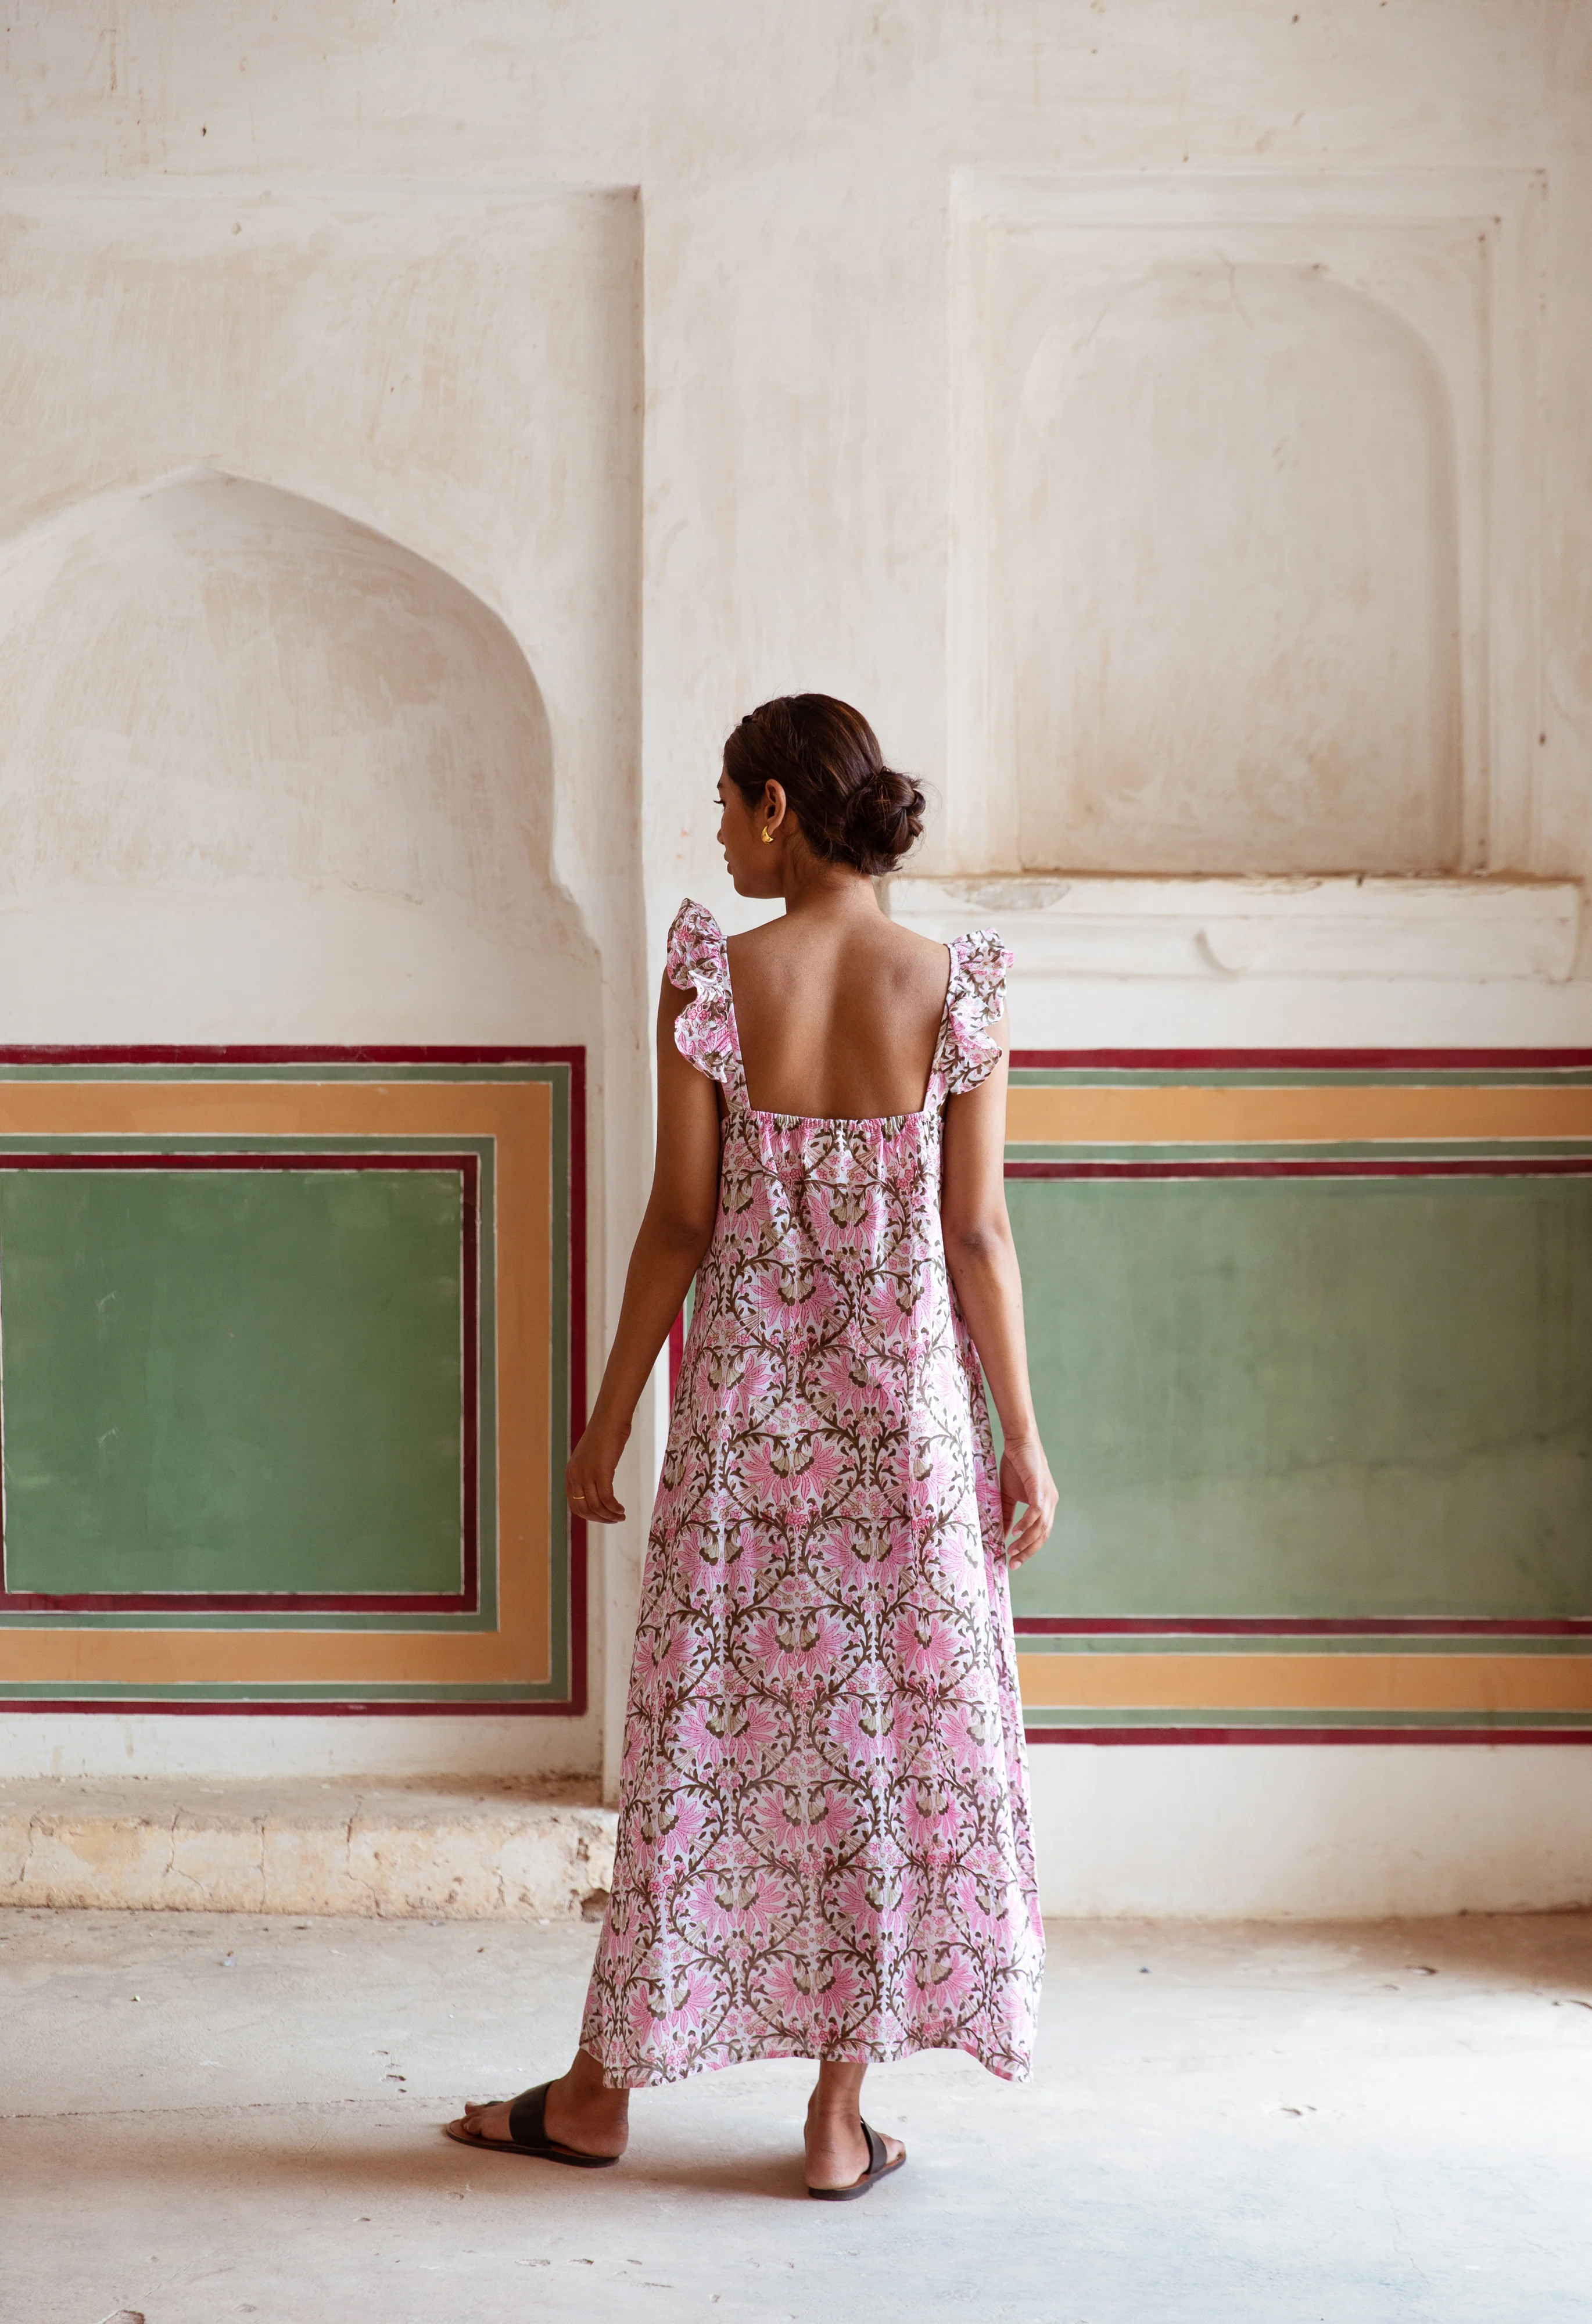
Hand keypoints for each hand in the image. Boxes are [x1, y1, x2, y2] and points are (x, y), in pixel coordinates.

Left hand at [566, 1419, 628, 1524]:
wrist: (609, 1421)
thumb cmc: (604, 1437)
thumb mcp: (590, 1459)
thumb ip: (589, 1475)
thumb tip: (597, 1492)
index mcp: (570, 1475)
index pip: (575, 1506)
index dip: (590, 1516)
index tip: (603, 1518)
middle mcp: (575, 1476)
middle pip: (585, 1509)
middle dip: (600, 1519)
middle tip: (614, 1520)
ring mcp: (586, 1474)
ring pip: (596, 1506)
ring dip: (609, 1516)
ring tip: (620, 1516)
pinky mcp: (600, 1472)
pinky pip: (607, 1498)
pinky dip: (614, 1508)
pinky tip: (621, 1509)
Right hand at [997, 1436, 1056, 1568]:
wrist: (1019, 1442)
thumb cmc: (1015, 1466)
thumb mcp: (1009, 1495)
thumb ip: (1008, 1514)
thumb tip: (1003, 1534)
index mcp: (1046, 1504)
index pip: (1041, 1533)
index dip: (1029, 1549)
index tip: (1015, 1561)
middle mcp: (1051, 1502)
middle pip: (1043, 1535)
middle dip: (1028, 1551)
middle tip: (1013, 1563)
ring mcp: (1047, 1495)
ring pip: (1041, 1526)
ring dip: (1026, 1541)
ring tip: (1012, 1550)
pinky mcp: (1039, 1487)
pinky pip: (1036, 1511)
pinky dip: (1027, 1523)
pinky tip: (1016, 1531)